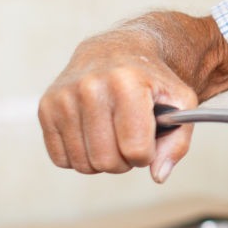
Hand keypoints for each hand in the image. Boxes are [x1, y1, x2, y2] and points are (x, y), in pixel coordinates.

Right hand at [38, 31, 198, 182]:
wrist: (113, 51)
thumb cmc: (150, 80)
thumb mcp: (181, 102)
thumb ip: (177, 142)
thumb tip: (158, 175)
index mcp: (127, 84)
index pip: (135, 149)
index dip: (147, 154)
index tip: (149, 141)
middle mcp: (90, 87)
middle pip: (107, 161)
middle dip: (125, 162)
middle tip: (131, 141)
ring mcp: (63, 98)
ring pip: (84, 164)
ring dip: (103, 161)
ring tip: (113, 137)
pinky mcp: (45, 108)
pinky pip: (62, 159)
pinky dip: (81, 157)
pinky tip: (93, 136)